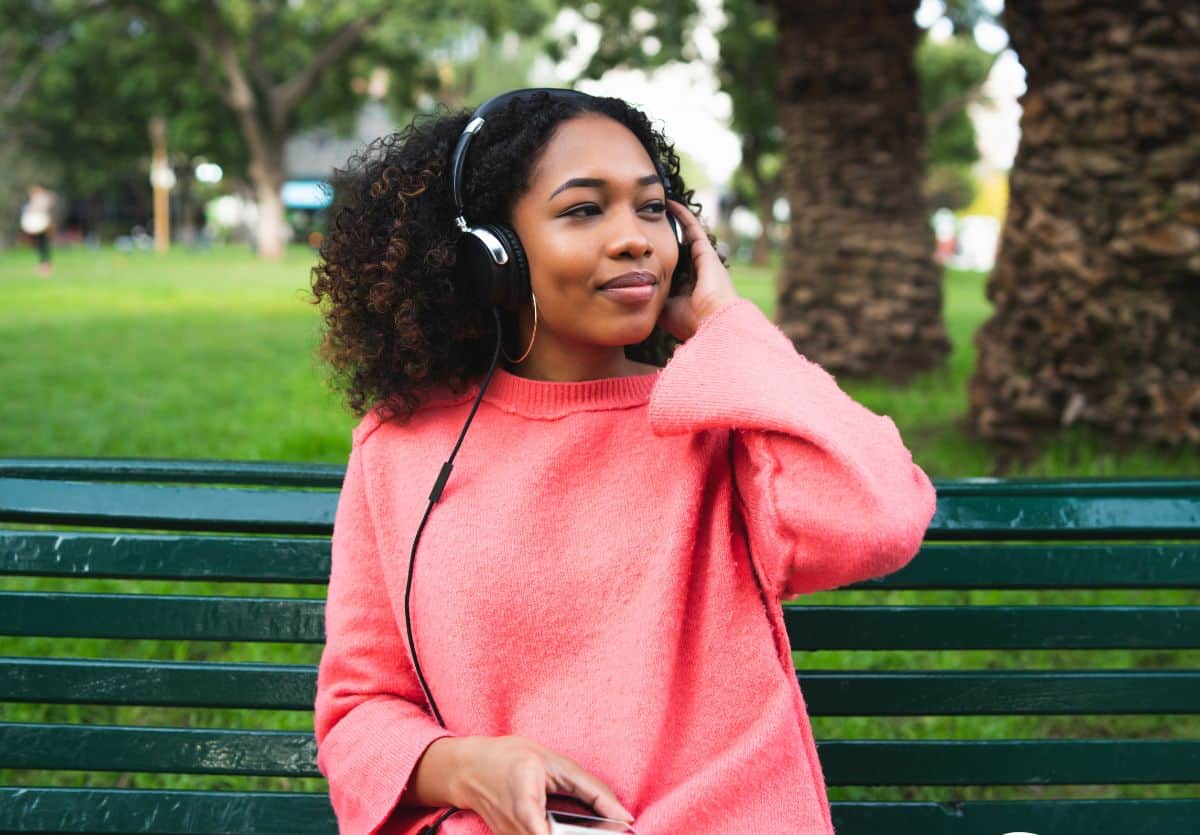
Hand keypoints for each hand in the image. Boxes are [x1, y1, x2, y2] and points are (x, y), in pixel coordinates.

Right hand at [451, 735, 633, 834]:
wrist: (469, 768)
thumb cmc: (510, 758)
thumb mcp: (554, 763)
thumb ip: (592, 789)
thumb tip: (625, 816)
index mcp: (527, 807)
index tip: (621, 830)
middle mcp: (518, 832)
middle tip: (612, 828)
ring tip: (596, 828)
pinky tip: (573, 828)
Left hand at [656, 198, 740, 342]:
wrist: (711, 321)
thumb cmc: (688, 322)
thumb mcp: (664, 311)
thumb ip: (652, 299)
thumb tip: (633, 292)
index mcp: (686, 289)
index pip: (670, 270)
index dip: (657, 260)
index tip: (642, 251)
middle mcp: (695, 273)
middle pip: (677, 250)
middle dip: (664, 238)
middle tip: (646, 223)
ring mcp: (702, 261)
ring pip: (685, 236)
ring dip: (673, 222)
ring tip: (657, 208)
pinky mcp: (706, 251)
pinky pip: (693, 228)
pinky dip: (683, 215)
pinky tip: (670, 204)